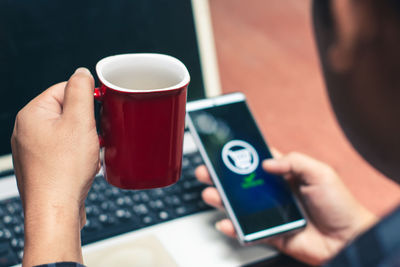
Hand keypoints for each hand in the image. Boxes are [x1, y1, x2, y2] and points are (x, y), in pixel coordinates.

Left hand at [11, 68, 98, 265]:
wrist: (55, 210)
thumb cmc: (65, 169)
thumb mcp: (79, 121)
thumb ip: (81, 91)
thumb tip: (82, 73)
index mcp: (32, 114)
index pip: (63, 89)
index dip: (86, 98)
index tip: (100, 110)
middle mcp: (27, 130)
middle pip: (66, 112)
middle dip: (86, 122)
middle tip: (95, 135)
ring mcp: (32, 150)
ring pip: (67, 133)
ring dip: (84, 140)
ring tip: (89, 153)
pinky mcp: (41, 166)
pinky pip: (63, 150)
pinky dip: (77, 154)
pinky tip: (84, 165)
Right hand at [195, 151, 377, 265]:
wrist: (348, 239)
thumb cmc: (339, 204)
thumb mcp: (320, 172)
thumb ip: (293, 161)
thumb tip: (267, 162)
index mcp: (286, 174)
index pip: (258, 160)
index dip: (241, 154)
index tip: (223, 149)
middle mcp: (275, 192)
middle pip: (242, 182)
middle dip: (222, 176)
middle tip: (207, 171)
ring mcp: (270, 212)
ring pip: (240, 205)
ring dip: (222, 199)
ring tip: (210, 194)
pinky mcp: (269, 232)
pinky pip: (247, 229)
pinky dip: (233, 227)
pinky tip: (225, 222)